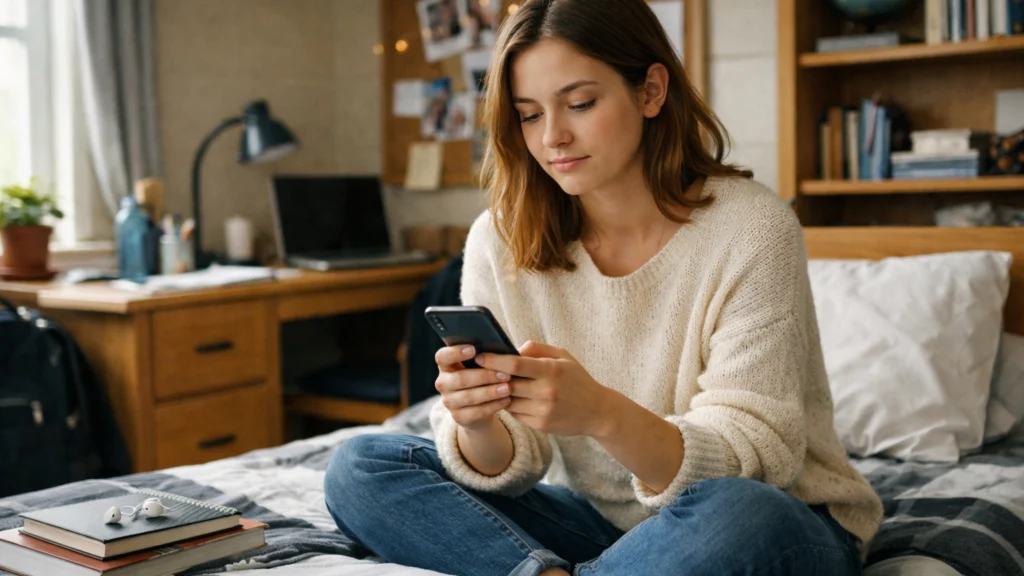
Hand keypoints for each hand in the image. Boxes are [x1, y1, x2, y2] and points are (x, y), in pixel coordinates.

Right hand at [434, 345, 512, 430]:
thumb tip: (503, 349)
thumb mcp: (482, 365)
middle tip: (506, 374)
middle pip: (460, 378)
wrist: (480, 406)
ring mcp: (449, 401)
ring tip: (508, 388)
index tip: (474, 349)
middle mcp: (443, 383)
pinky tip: (506, 401)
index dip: (456, 352)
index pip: (442, 356)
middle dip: (485, 376)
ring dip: (490, 392)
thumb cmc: (483, 377)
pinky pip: (475, 412)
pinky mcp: (458, 417)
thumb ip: (486, 355)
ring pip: (469, 396)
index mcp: (446, 365)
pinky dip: (493, 406)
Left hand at [474, 341, 612, 436]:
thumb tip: (512, 349)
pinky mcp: (541, 425)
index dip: (494, 360)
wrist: (598, 411)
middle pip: (507, 384)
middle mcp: (546, 392)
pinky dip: (510, 405)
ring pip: (508, 401)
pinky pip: (516, 414)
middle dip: (491, 377)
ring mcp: (543, 410)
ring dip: (499, 393)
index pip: (515, 365)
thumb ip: (537, 349)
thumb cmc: (577, 379)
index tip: (479, 356)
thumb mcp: (563, 357)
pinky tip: (510, 398)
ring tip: (492, 384)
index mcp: (551, 371)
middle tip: (478, 370)